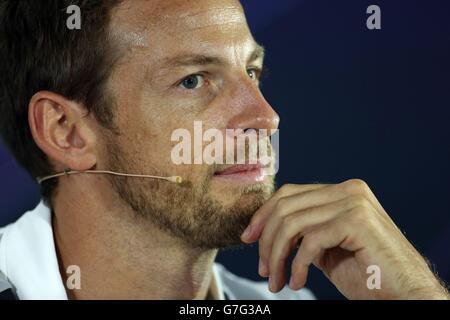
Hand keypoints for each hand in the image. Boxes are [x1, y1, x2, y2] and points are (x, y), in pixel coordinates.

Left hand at [241, 179, 448, 298]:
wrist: (406, 294)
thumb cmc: (367, 274)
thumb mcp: (326, 247)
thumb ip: (304, 231)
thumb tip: (265, 229)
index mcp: (341, 191)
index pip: (290, 193)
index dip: (263, 215)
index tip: (247, 238)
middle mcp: (348, 189)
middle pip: (286, 206)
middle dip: (266, 240)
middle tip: (262, 270)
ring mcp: (354, 202)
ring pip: (292, 224)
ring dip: (277, 257)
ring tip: (276, 281)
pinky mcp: (357, 220)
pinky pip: (310, 241)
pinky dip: (297, 266)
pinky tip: (297, 282)